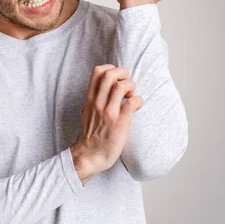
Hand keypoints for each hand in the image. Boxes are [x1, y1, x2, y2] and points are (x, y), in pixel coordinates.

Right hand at [71, 64, 143, 183]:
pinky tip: (137, 106)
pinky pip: (132, 103)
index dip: (111, 68)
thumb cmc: (90, 135)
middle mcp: (98, 103)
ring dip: (131, 86)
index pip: (97, 71)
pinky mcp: (120, 123)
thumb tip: (99, 89)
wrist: (91, 155)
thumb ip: (92, 99)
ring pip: (121, 86)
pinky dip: (138, 101)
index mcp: (90, 98)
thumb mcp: (85, 112)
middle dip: (124, 74)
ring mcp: (109, 112)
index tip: (117, 78)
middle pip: (110, 74)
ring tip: (131, 96)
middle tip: (127, 85)